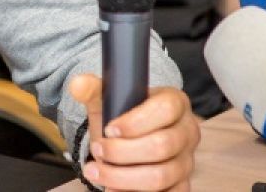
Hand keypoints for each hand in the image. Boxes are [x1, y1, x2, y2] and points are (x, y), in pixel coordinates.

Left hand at [69, 74, 199, 190]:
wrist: (130, 138)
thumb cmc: (122, 116)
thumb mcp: (107, 99)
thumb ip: (92, 89)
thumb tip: (77, 84)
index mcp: (176, 102)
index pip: (164, 109)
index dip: (134, 122)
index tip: (109, 130)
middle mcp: (187, 132)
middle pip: (161, 146)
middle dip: (121, 152)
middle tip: (97, 150)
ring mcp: (187, 161)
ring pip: (160, 176)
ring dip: (122, 177)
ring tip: (96, 172)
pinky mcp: (182, 185)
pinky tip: (112, 190)